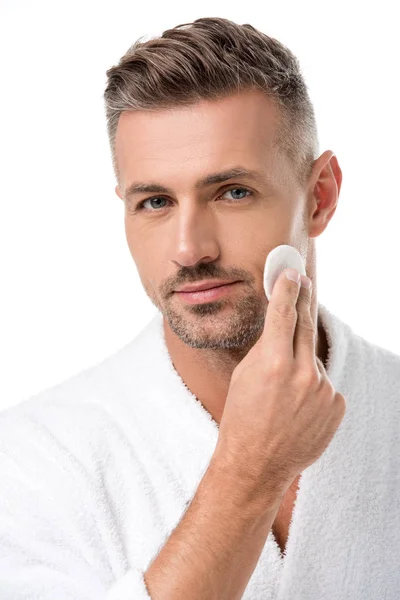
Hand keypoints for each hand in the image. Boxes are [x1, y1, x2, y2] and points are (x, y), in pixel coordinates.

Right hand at [214, 268, 346, 499]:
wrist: (257, 463)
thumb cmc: (242, 418)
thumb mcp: (244, 375)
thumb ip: (266, 346)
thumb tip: (281, 322)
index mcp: (274, 362)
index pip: (284, 313)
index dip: (287, 289)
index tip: (292, 272)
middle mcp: (303, 373)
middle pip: (305, 326)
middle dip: (302, 302)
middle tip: (303, 283)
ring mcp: (324, 390)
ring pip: (312, 360)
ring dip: (300, 364)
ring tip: (283, 392)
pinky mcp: (337, 405)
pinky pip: (324, 383)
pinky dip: (312, 388)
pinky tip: (297, 407)